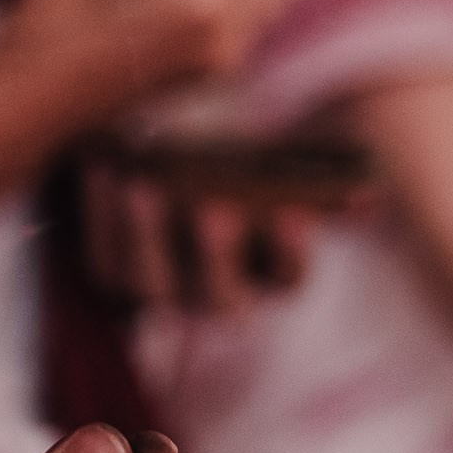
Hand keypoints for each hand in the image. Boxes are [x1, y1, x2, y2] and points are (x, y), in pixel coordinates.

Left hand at [82, 166, 313, 314]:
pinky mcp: (114, 275)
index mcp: (269, 270)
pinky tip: (101, 167)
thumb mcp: (276, 156)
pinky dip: (100, 217)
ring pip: (151, 285)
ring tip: (141, 186)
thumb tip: (352, 157)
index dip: (290, 250)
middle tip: (214, 210)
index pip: (287, 275)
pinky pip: (104, 259)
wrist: (177, 167)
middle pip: (219, 295)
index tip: (292, 213)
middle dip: (215, 255)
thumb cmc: (240, 160)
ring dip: (144, 238)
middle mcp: (217, 294)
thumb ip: (308, 159)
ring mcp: (163, 291)